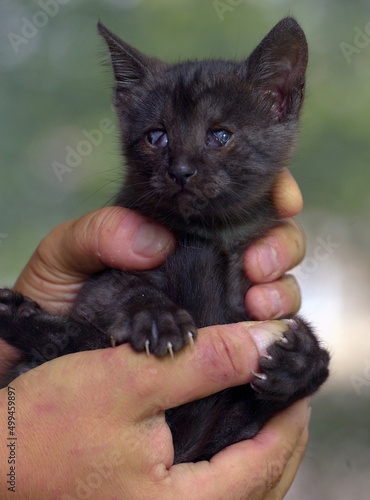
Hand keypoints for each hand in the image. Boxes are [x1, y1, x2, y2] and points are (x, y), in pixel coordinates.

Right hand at [0, 321, 310, 498]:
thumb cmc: (49, 423)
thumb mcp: (132, 378)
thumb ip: (206, 361)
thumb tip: (267, 342)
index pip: (266, 463)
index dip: (290, 416)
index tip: (297, 380)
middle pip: (263, 485)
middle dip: (283, 434)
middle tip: (288, 393)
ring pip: (241, 492)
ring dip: (262, 449)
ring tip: (267, 409)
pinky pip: (213, 490)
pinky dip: (234, 460)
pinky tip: (230, 434)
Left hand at [12, 168, 303, 318]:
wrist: (52, 348)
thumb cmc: (59, 291)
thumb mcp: (67, 250)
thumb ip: (99, 232)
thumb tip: (156, 241)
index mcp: (178, 220)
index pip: (238, 192)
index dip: (272, 188)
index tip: (282, 201)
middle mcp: (206, 253)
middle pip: (269, 236)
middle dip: (280, 245)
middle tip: (257, 265)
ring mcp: (215, 292)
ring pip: (276, 281)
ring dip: (281, 288)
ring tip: (259, 301)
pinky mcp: (218, 331)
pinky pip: (259, 325)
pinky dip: (272, 321)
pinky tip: (256, 323)